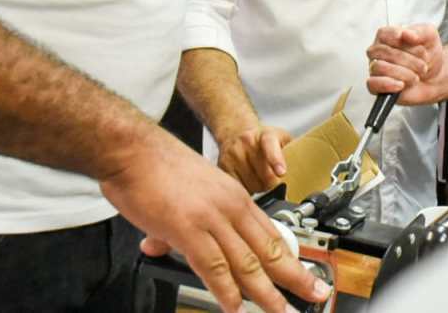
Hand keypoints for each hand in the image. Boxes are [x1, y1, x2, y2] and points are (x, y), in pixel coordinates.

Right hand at [100, 127, 329, 312]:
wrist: (134, 150)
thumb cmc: (157, 168)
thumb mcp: (193, 191)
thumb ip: (188, 223)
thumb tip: (169, 247)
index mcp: (235, 196)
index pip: (271, 232)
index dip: (291, 257)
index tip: (306, 273)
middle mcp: (231, 206)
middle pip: (270, 249)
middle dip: (295, 277)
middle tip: (314, 293)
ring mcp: (211, 218)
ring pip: (248, 262)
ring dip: (266, 293)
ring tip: (281, 311)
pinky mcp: (188, 229)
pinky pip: (214, 266)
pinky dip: (226, 291)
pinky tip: (235, 307)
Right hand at [217, 124, 292, 194]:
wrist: (236, 132)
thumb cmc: (263, 139)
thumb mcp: (281, 138)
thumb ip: (292, 150)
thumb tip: (306, 167)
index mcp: (266, 135)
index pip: (271, 145)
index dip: (276, 160)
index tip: (282, 172)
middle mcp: (247, 142)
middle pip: (264, 175)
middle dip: (271, 182)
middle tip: (272, 178)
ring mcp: (233, 154)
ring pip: (251, 185)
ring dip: (258, 187)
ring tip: (258, 177)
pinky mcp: (223, 166)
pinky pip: (238, 187)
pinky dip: (245, 189)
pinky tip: (247, 180)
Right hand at [366, 24, 446, 104]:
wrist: (436, 78)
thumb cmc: (429, 54)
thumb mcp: (430, 37)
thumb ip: (420, 32)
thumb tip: (405, 33)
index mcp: (388, 37)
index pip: (383, 33)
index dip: (392, 35)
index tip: (405, 37)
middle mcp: (379, 53)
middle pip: (381, 51)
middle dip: (406, 59)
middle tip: (423, 66)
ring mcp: (377, 70)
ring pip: (378, 67)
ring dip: (402, 73)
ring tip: (416, 77)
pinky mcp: (378, 87)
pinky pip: (372, 84)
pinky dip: (387, 84)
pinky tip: (401, 85)